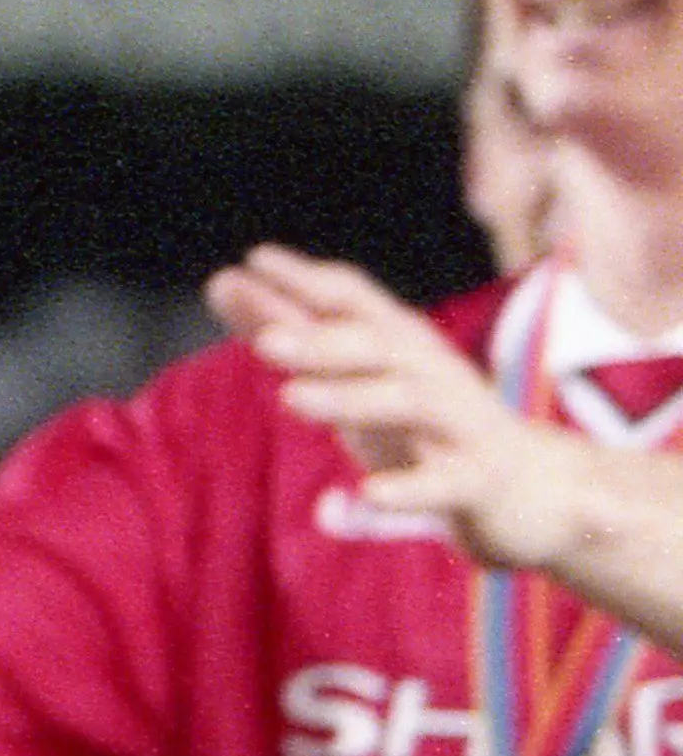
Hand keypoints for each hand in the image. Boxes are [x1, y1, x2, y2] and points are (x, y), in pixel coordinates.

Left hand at [204, 248, 581, 568]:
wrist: (534, 491)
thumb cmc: (428, 429)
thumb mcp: (357, 381)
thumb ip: (295, 337)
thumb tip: (223, 283)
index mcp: (401, 346)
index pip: (353, 300)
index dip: (306, 279)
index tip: (252, 260)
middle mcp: (433, 373)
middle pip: (376, 346)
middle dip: (322, 340)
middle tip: (264, 340)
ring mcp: (459, 424)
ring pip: (405, 402)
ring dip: (349, 397)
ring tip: (291, 399)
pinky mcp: (478, 480)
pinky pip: (441, 484)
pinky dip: (405, 490)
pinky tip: (366, 495)